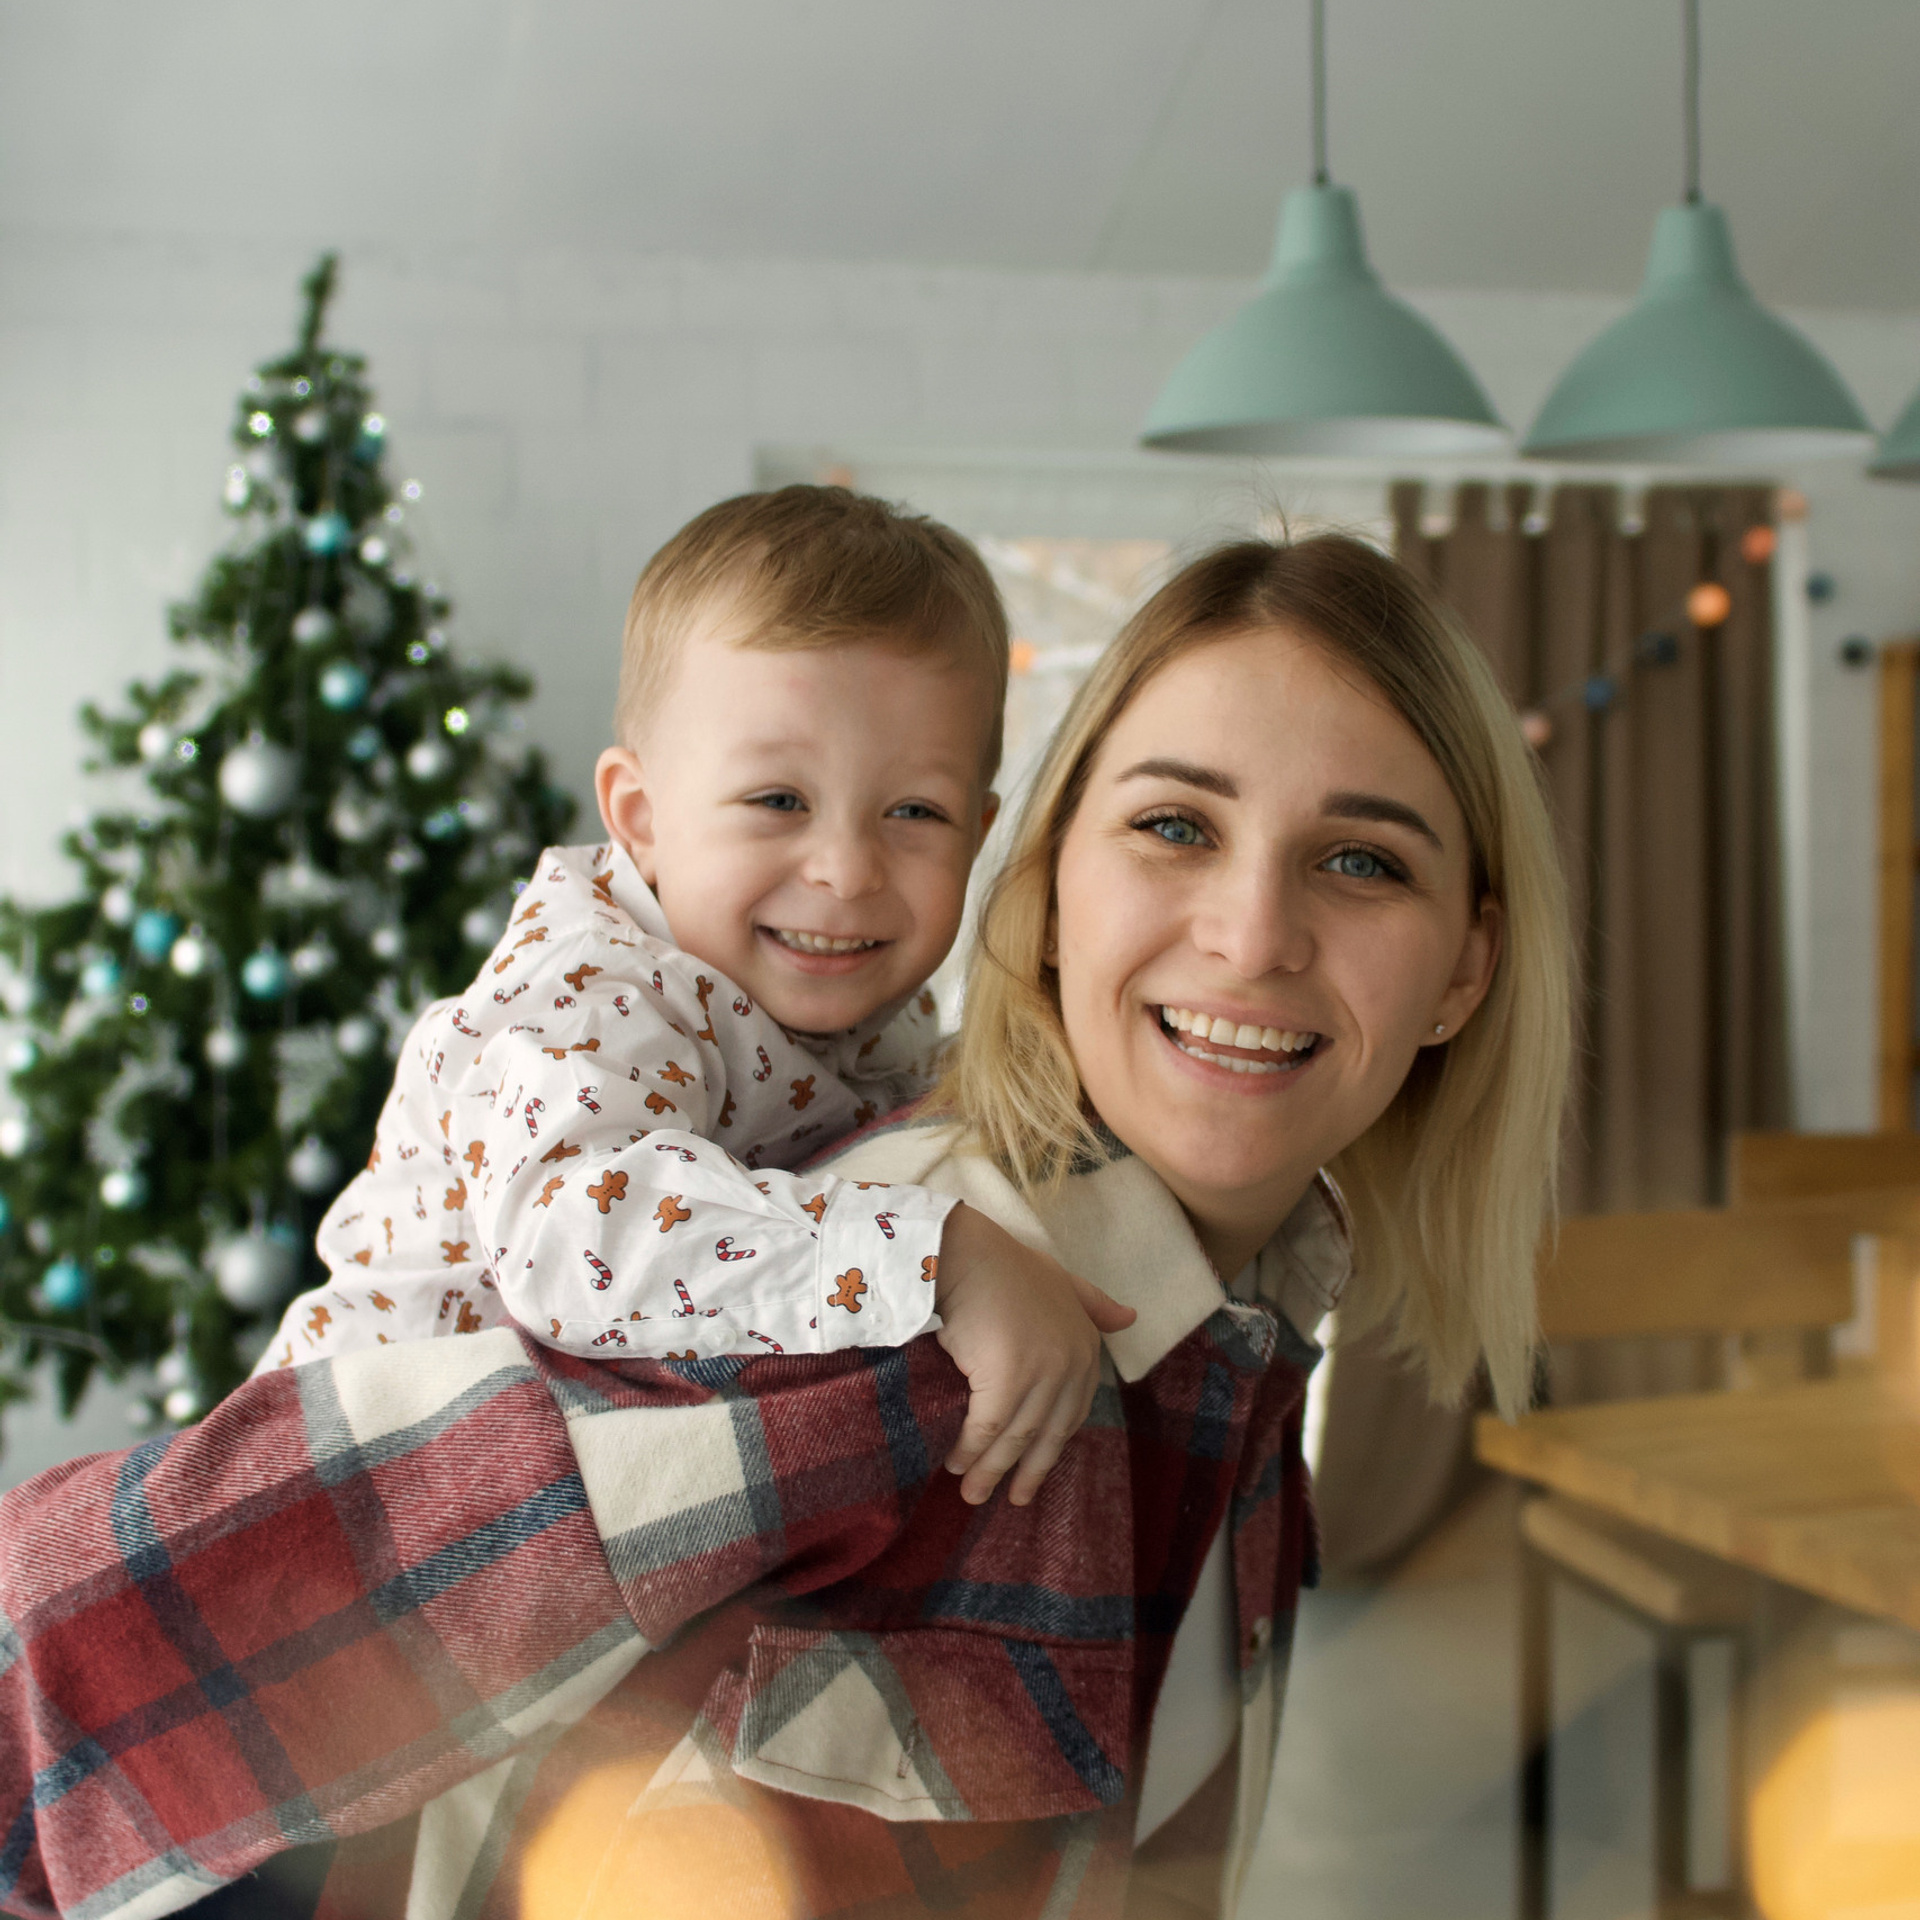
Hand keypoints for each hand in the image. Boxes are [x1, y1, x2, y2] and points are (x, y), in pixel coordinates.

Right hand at [932, 1203, 1136, 1506]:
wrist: (964, 1252)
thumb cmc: (1004, 1265)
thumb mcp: (1060, 1282)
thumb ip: (1093, 1303)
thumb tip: (1131, 1317)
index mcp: (1086, 1347)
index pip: (1072, 1413)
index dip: (1051, 1446)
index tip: (1035, 1470)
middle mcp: (1072, 1364)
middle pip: (1048, 1434)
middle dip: (1027, 1471)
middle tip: (1012, 1500)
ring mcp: (1042, 1373)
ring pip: (1015, 1437)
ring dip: (991, 1470)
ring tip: (972, 1494)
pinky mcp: (1007, 1380)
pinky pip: (986, 1428)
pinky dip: (970, 1450)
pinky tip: (955, 1463)